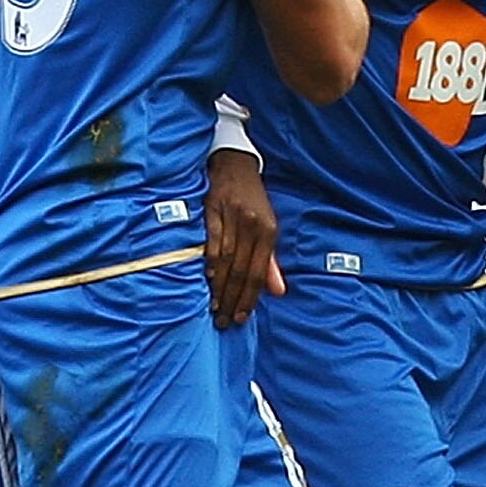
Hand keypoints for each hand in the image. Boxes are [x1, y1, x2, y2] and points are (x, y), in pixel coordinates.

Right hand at [203, 147, 282, 328]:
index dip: (250, 297)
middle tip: (225, 321)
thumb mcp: (268, 227)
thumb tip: (278, 292)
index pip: (258, 272)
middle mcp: (252, 226)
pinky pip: (211, 242)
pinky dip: (209, 262)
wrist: (235, 165)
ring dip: (220, 287)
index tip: (242, 317)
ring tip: (215, 308)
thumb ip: (270, 261)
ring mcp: (231, 218)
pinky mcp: (213, 211)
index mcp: (268, 231)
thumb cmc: (253, 201)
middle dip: (233, 298)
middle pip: (240, 270)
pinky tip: (207, 280)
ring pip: (225, 260)